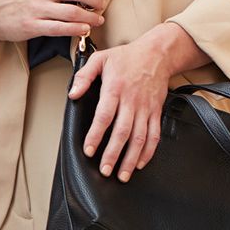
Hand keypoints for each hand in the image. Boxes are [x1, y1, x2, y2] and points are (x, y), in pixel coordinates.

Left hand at [67, 22, 198, 182]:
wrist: (157, 54)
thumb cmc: (126, 57)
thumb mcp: (101, 59)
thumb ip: (84, 76)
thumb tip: (73, 93)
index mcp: (115, 89)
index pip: (104, 116)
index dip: (96, 135)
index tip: (89, 150)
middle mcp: (131, 101)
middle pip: (122, 132)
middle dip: (113, 154)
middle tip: (105, 170)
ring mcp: (146, 108)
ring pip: (139, 138)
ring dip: (131, 158)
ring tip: (123, 175)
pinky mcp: (156, 112)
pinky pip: (154, 135)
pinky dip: (148, 151)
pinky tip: (140, 163)